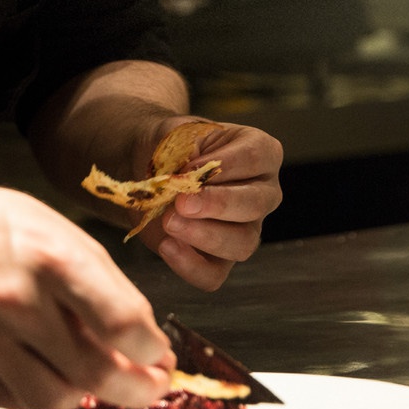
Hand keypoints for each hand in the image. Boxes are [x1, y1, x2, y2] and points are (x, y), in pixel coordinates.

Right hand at [0, 175, 174, 408]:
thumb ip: (109, 292)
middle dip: (136, 390)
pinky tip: (46, 369)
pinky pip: (13, 403)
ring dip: (85, 397)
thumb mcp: (68, 238)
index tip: (161, 357)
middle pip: (93, 373)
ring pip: (53, 401)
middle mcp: (14, 299)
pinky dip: (39, 396)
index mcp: (52, 259)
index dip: (153, 352)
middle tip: (148, 385)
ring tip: (92, 376)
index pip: (121, 325)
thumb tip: (147, 349)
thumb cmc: (6, 231)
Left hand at [138, 118, 282, 290]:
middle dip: (218, 204)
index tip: (189, 167)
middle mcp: (262, 192)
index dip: (225, 165)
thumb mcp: (175, 134)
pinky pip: (214, 274)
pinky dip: (190, 265)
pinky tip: (167, 246)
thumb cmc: (170, 146)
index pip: (256, 158)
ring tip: (169, 222)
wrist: (146, 167)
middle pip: (256, 204)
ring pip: (242, 243)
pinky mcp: (220, 257)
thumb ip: (183, 147)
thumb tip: (189, 175)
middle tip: (182, 202)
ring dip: (204, 236)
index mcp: (259, 152)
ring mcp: (246, 228)